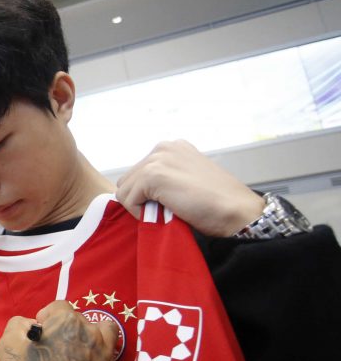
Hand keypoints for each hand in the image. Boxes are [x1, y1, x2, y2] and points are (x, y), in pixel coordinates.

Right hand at [0, 301, 120, 360]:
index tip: (41, 329)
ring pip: (107, 333)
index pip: (59, 307)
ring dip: (94, 337)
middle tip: (56, 346)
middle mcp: (91, 333)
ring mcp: (105, 354)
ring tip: (80, 351)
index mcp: (67, 321)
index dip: (47, 317)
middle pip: (82, 320)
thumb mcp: (8, 344)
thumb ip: (18, 324)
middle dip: (68, 329)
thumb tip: (30, 325)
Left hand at [115, 140, 263, 236]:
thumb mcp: (186, 181)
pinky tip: (164, 213)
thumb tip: (136, 195)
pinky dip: (140, 213)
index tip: (167, 204)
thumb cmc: (216, 203)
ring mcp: (157, 159)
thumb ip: (164, 180)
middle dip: (140, 200)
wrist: (237, 211)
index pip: (137, 174)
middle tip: (166, 210)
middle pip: (127, 181)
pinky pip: (127, 200)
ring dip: (140, 207)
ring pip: (124, 191)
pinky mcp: (153, 174)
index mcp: (172, 148)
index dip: (146, 196)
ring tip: (167, 211)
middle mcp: (163, 147)